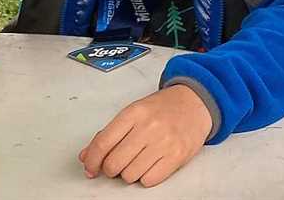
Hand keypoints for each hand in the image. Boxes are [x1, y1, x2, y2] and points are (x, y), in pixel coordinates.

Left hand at [79, 84, 211, 186]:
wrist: (197, 102)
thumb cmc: (163, 107)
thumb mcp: (134, 112)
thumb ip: (109, 133)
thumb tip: (87, 156)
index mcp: (134, 112)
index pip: (103, 143)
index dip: (92, 160)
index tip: (90, 167)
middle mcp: (149, 126)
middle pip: (114, 163)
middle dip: (111, 168)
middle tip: (117, 163)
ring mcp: (164, 142)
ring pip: (129, 175)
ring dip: (129, 173)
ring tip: (138, 160)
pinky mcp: (177, 156)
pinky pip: (148, 180)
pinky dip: (145, 177)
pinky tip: (150, 164)